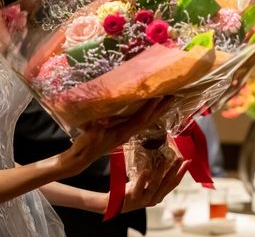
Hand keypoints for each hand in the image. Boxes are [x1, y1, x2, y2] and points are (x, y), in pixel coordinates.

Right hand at [57, 97, 172, 178]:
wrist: (81, 159)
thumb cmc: (84, 146)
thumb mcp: (88, 136)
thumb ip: (95, 128)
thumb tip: (101, 119)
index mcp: (122, 132)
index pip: (140, 119)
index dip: (150, 108)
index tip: (161, 96)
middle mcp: (127, 133)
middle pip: (149, 120)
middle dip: (161, 108)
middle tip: (174, 96)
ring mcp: (126, 134)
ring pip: (147, 121)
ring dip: (159, 111)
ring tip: (169, 100)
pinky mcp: (123, 134)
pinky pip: (141, 123)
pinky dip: (150, 115)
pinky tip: (153, 110)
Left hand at [122, 156, 189, 211]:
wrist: (117, 203)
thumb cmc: (134, 190)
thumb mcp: (147, 185)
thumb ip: (155, 176)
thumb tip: (164, 157)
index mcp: (159, 196)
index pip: (173, 184)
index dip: (181, 173)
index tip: (188, 162)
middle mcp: (154, 199)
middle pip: (167, 184)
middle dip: (175, 170)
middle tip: (180, 158)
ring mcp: (144, 199)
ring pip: (155, 185)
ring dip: (161, 172)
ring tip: (165, 160)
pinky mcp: (133, 197)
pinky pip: (139, 186)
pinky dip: (143, 178)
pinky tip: (147, 170)